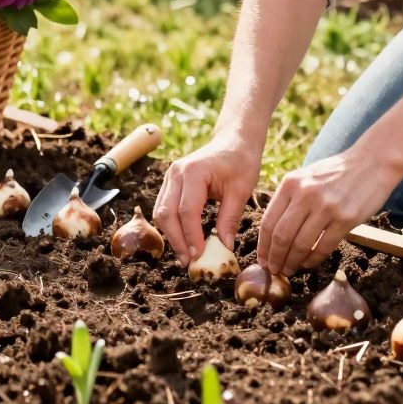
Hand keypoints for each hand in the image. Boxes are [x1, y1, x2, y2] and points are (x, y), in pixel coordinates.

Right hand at [153, 136, 261, 263]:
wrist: (234, 141)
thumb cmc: (241, 162)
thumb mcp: (241, 191)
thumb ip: (230, 219)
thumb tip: (225, 248)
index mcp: (194, 171)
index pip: (187, 211)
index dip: (191, 236)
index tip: (199, 256)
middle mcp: (176, 173)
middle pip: (167, 213)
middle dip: (177, 240)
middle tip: (189, 262)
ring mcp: (170, 177)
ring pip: (161, 213)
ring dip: (171, 236)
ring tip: (186, 256)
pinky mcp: (170, 183)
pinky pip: (164, 208)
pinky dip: (171, 226)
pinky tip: (184, 241)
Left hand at [257, 148, 402, 275]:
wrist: (371, 163)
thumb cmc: (336, 173)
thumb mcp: (306, 177)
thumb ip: (289, 199)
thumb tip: (272, 233)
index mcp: (290, 183)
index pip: (269, 221)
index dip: (263, 245)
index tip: (261, 259)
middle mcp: (305, 194)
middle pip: (281, 236)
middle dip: (275, 258)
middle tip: (273, 270)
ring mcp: (326, 206)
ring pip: (301, 244)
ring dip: (292, 262)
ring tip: (289, 270)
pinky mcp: (345, 219)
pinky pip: (323, 247)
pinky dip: (313, 260)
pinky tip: (308, 263)